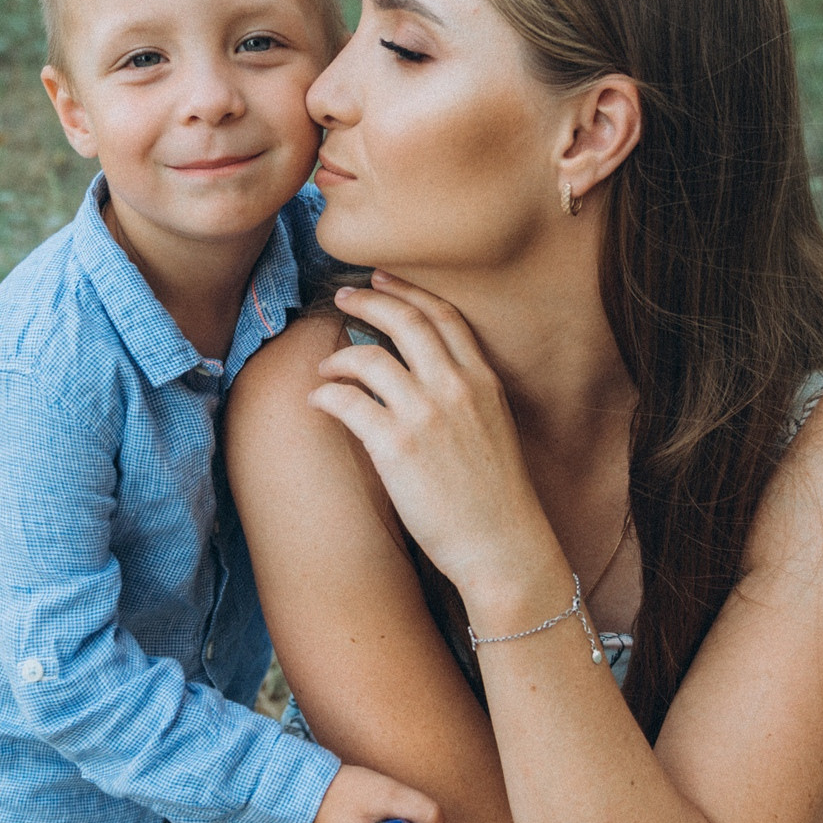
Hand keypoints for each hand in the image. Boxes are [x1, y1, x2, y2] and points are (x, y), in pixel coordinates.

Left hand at [307, 273, 557, 597]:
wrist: (503, 545)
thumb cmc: (496, 498)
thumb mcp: (494, 428)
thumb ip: (464, 394)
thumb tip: (420, 375)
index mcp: (483, 381)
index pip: (443, 316)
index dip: (408, 291)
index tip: (382, 278)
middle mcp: (455, 388)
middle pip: (405, 322)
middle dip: (368, 301)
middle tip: (344, 297)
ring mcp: (426, 415)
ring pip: (369, 357)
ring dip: (338, 357)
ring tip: (326, 369)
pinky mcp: (396, 446)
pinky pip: (347, 401)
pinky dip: (326, 395)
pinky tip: (319, 402)